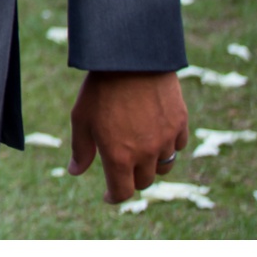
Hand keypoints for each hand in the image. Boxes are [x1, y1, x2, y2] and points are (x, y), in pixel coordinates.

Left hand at [67, 70, 188, 203]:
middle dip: (132, 179)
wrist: (130, 59)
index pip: (123, 192)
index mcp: (119, 157)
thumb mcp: (82, 118)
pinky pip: (177, 145)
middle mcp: (145, 154)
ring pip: (164, 166)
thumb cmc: (100, 88)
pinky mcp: (180, 124)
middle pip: (144, 181)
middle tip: (123, 169)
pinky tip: (157, 135)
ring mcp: (165, 140)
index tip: (109, 195)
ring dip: (152, 165)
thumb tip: (75, 171)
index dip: (114, 197)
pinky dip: (168, 146)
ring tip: (141, 153)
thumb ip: (81, 149)